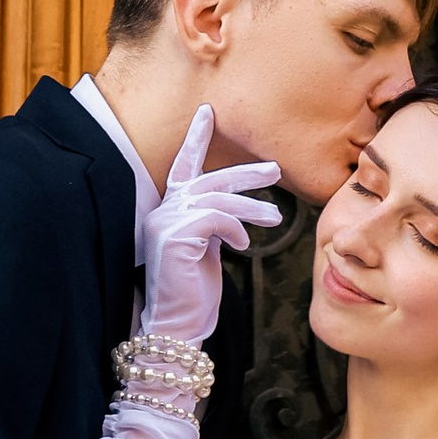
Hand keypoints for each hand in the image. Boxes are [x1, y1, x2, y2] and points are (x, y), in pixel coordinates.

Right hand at [139, 107, 282, 351]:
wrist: (178, 326)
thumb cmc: (194, 294)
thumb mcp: (205, 250)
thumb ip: (212, 224)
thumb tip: (236, 212)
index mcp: (168, 212)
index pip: (182, 168)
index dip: (195, 139)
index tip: (207, 112)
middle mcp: (161, 212)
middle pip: (209, 179)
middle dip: (245, 173)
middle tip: (276, 170)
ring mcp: (165, 223)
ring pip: (218, 198)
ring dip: (252, 207)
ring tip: (275, 219)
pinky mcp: (175, 236)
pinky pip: (216, 218)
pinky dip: (236, 228)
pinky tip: (243, 245)